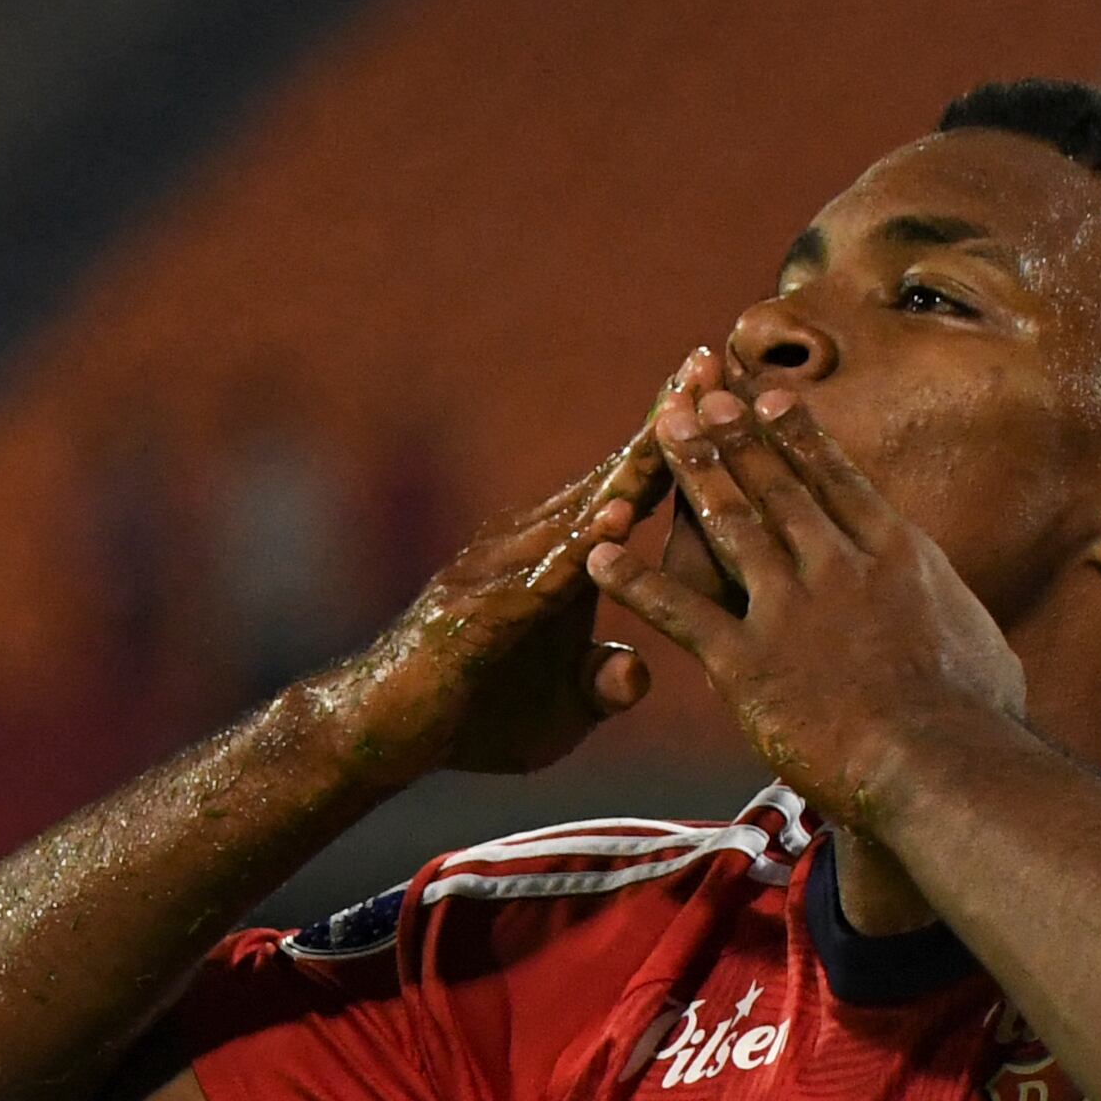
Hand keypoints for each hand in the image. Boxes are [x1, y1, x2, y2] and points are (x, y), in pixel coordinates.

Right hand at [315, 376, 685, 780]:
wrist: (382, 734)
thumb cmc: (473, 717)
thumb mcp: (563, 709)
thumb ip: (603, 685)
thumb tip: (636, 674)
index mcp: (557, 560)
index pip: (624, 491)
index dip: (670, 445)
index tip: (717, 392)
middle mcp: (527, 549)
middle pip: (608, 480)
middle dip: (660, 426)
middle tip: (706, 365)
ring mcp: (497, 574)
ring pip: (576, 514)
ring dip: (629, 470)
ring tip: (676, 426)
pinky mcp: (474, 615)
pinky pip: (535, 578)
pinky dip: (577, 549)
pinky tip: (612, 523)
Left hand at [586, 379, 1026, 823]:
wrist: (938, 760)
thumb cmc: (979, 721)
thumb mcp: (985, 650)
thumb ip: (960, 625)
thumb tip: (976, 634)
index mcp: (896, 557)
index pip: (838, 483)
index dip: (798, 439)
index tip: (771, 402)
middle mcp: (838, 566)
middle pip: (776, 487)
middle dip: (734, 434)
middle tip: (700, 393)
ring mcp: (789, 609)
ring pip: (729, 526)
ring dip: (692, 473)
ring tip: (661, 433)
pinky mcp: (747, 661)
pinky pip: (679, 611)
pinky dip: (634, 580)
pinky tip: (599, 554)